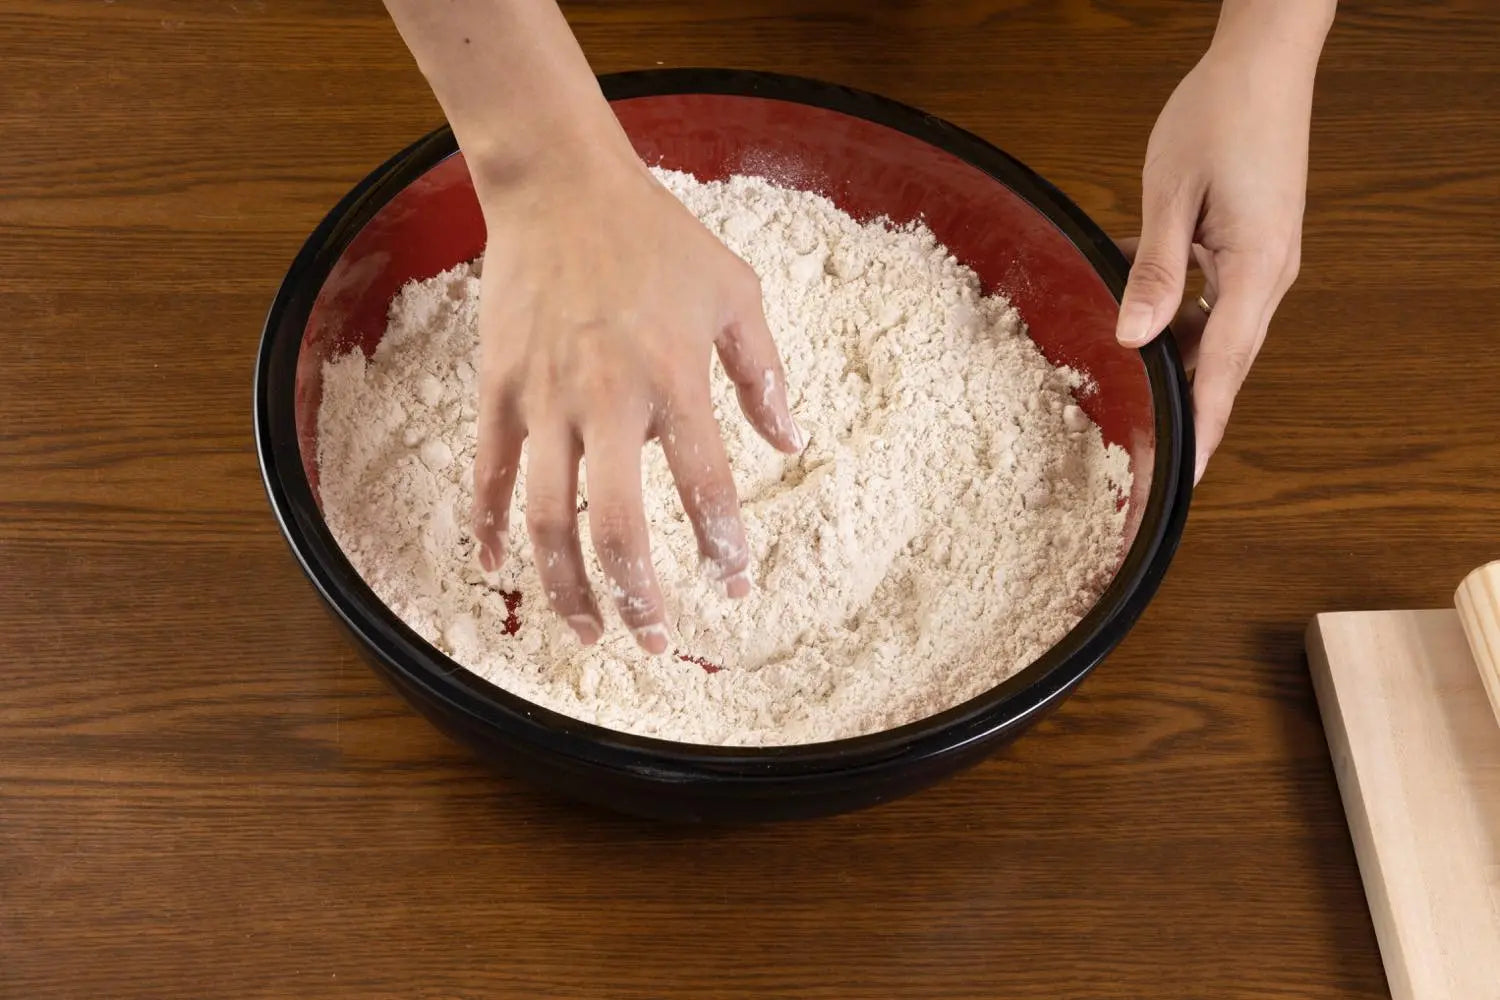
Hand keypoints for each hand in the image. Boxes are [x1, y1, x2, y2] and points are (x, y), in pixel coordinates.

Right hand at [471, 149, 802, 652]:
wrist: (560, 187)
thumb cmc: (657, 239)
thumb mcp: (735, 293)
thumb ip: (764, 374)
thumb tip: (790, 443)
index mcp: (673, 378)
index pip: (705, 486)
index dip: (723, 548)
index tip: (735, 589)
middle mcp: (607, 399)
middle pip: (616, 525)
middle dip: (637, 595)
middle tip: (656, 641)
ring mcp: (543, 398)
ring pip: (546, 516)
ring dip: (565, 585)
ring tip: (586, 632)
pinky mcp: (496, 389)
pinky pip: (487, 472)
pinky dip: (487, 526)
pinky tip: (496, 568)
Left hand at [1115, 15, 1326, 483]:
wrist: (1263, 60)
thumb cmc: (1219, 114)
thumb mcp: (1171, 194)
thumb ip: (1154, 270)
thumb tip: (1133, 338)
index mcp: (1255, 268)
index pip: (1223, 370)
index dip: (1203, 426)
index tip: (1186, 477)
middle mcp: (1269, 274)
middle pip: (1222, 360)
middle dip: (1187, 406)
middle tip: (1145, 452)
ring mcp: (1264, 260)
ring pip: (1215, 331)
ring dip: (1173, 356)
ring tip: (1127, 388)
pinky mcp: (1251, 243)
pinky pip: (1212, 296)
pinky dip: (1175, 310)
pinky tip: (1132, 303)